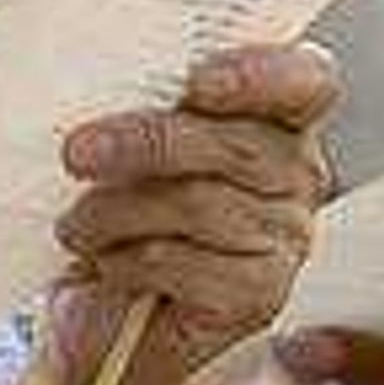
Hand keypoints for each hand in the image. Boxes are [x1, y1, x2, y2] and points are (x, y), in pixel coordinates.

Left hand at [11, 43, 339, 384]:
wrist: (98, 313)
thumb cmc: (117, 211)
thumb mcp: (129, 142)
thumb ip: (145, 103)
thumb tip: (100, 71)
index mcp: (277, 118)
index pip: (306, 80)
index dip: (261, 74)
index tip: (197, 83)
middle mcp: (297, 176)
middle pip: (238, 145)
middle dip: (148, 143)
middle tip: (77, 153)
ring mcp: (286, 240)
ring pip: (200, 205)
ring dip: (117, 213)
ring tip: (77, 225)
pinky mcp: (258, 297)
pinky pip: (186, 263)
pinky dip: (128, 261)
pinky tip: (109, 265)